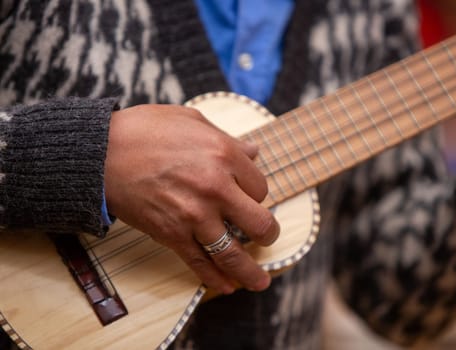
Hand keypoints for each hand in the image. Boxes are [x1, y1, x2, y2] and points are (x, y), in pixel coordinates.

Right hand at [104, 104, 279, 293]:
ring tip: (260, 282)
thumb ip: (228, 139)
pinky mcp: (171, 234)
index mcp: (224, 155)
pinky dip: (213, 278)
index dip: (256, 193)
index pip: (259, 186)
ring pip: (232, 252)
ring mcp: (194, 215)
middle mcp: (216, 188)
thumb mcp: (192, 120)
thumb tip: (254, 152)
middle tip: (267, 236)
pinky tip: (226, 286)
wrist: (99, 151)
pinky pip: (198, 263)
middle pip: (258, 223)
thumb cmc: (144, 129)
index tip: (248, 196)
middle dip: (267, 233)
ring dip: (250, 271)